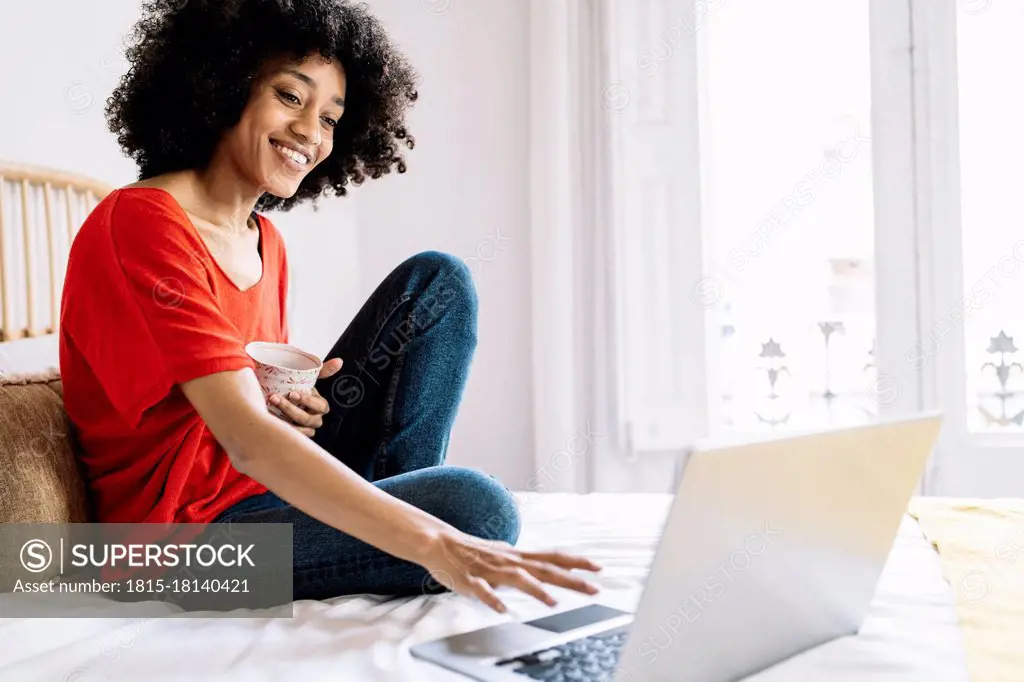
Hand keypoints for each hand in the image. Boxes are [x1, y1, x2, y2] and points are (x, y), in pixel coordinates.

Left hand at [268, 358, 343, 436]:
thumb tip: (340, 361)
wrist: (277, 401)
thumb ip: (323, 370)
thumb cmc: (295, 389)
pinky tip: (271, 423)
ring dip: (287, 422)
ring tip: (270, 411)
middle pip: (309, 419)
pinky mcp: (294, 437)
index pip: (321, 406)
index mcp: (320, 406)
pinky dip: (283, 432)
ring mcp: (305, 430)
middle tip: (275, 399)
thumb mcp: (308, 379)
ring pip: (302, 430)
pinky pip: (292, 439)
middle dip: (292, 410)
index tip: (292, 393)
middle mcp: (315, 420)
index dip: (308, 401)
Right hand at [419, 529, 601, 612]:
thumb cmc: (474, 551)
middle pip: (544, 568)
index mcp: (518, 556)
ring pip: (517, 578)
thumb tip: (548, 571)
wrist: (440, 542)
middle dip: (571, 579)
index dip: (576, 561)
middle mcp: (509, 560)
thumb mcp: (505, 555)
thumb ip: (525, 564)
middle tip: (594, 589)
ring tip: (553, 602)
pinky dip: (493, 599)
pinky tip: (502, 609)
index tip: (599, 568)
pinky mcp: (470, 580)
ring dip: (536, 590)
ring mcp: (490, 570)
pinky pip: (482, 591)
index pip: (553, 557)